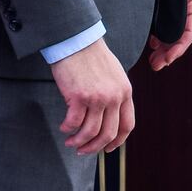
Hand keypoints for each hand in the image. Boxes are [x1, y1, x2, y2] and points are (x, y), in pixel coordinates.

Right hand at [52, 38, 134, 154]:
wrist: (77, 41)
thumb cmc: (92, 56)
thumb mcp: (114, 75)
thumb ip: (116, 94)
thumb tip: (110, 118)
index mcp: (125, 91)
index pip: (127, 125)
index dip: (117, 141)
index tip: (107, 148)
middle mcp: (114, 96)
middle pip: (108, 134)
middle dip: (94, 147)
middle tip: (83, 150)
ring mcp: (98, 97)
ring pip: (90, 132)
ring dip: (79, 141)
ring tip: (70, 141)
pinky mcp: (79, 96)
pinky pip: (74, 123)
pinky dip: (68, 128)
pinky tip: (64, 127)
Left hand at [146, 0, 191, 70]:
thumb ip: (171, 4)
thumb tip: (160, 31)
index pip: (190, 32)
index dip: (178, 48)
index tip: (166, 59)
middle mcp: (189, 9)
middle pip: (182, 38)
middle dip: (169, 54)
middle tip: (155, 65)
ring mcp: (180, 9)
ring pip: (174, 35)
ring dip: (165, 50)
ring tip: (153, 60)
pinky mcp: (170, 9)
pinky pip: (168, 29)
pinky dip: (161, 39)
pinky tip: (153, 45)